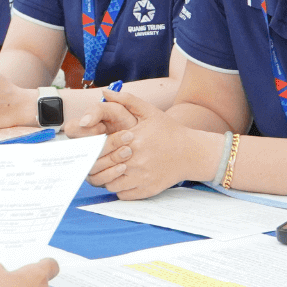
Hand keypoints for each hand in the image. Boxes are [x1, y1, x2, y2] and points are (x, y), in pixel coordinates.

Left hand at [83, 89, 211, 198]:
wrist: (191, 152)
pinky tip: (122, 178)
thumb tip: (104, 92)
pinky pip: (122, 194)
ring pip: (109, 183)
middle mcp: (136, 160)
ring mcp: (142, 177)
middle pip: (103, 167)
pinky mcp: (147, 190)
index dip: (94, 147)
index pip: (101, 147)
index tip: (94, 146)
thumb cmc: (168, 131)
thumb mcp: (149, 111)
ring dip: (106, 177)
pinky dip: (118, 188)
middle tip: (98, 159)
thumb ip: (126, 100)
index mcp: (133, 140)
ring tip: (110, 169)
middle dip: (97, 163)